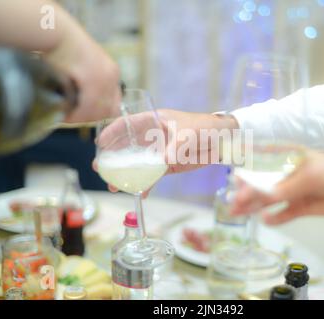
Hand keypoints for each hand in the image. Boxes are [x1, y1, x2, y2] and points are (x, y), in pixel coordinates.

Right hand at [44, 11, 120, 122]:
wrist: (54, 31)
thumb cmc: (61, 47)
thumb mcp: (82, 65)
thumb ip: (87, 83)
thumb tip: (80, 102)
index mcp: (112, 72)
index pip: (114, 103)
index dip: (99, 112)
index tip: (84, 115)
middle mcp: (112, 75)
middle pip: (108, 110)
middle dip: (90, 117)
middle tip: (72, 117)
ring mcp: (104, 78)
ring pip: (98, 111)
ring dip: (81, 117)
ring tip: (66, 117)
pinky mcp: (92, 80)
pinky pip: (87, 107)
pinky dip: (76, 114)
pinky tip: (65, 114)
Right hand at [92, 109, 239, 192]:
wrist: (223, 141)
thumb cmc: (205, 128)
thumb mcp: (190, 133)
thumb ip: (176, 146)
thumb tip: (163, 162)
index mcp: (154, 121)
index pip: (128, 124)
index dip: (112, 132)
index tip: (101, 144)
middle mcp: (152, 137)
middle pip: (127, 147)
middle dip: (113, 158)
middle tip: (101, 169)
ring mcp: (158, 152)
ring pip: (137, 164)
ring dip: (126, 175)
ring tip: (115, 186)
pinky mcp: (168, 166)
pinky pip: (153, 175)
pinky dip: (146, 184)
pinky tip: (139, 192)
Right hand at [230, 152, 323, 223]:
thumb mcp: (309, 177)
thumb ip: (284, 188)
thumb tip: (261, 198)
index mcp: (287, 157)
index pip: (260, 160)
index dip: (245, 168)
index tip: (232, 176)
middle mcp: (286, 174)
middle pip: (261, 184)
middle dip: (246, 193)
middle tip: (232, 203)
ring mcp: (293, 191)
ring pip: (268, 200)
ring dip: (254, 206)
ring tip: (238, 214)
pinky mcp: (301, 206)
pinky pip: (283, 213)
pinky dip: (275, 217)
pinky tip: (265, 220)